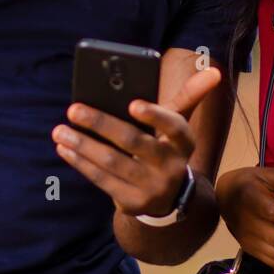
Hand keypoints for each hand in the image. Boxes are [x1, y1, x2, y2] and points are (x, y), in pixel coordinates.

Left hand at [52, 67, 221, 217]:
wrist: (166, 198)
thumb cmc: (165, 148)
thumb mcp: (177, 126)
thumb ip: (188, 97)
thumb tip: (213, 70)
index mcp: (184, 142)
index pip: (174, 127)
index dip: (155, 116)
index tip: (132, 103)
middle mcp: (172, 167)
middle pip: (134, 142)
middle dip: (101, 124)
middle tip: (74, 109)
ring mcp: (152, 188)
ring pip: (113, 162)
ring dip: (83, 145)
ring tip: (60, 130)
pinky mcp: (133, 203)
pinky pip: (102, 180)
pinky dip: (81, 163)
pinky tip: (65, 149)